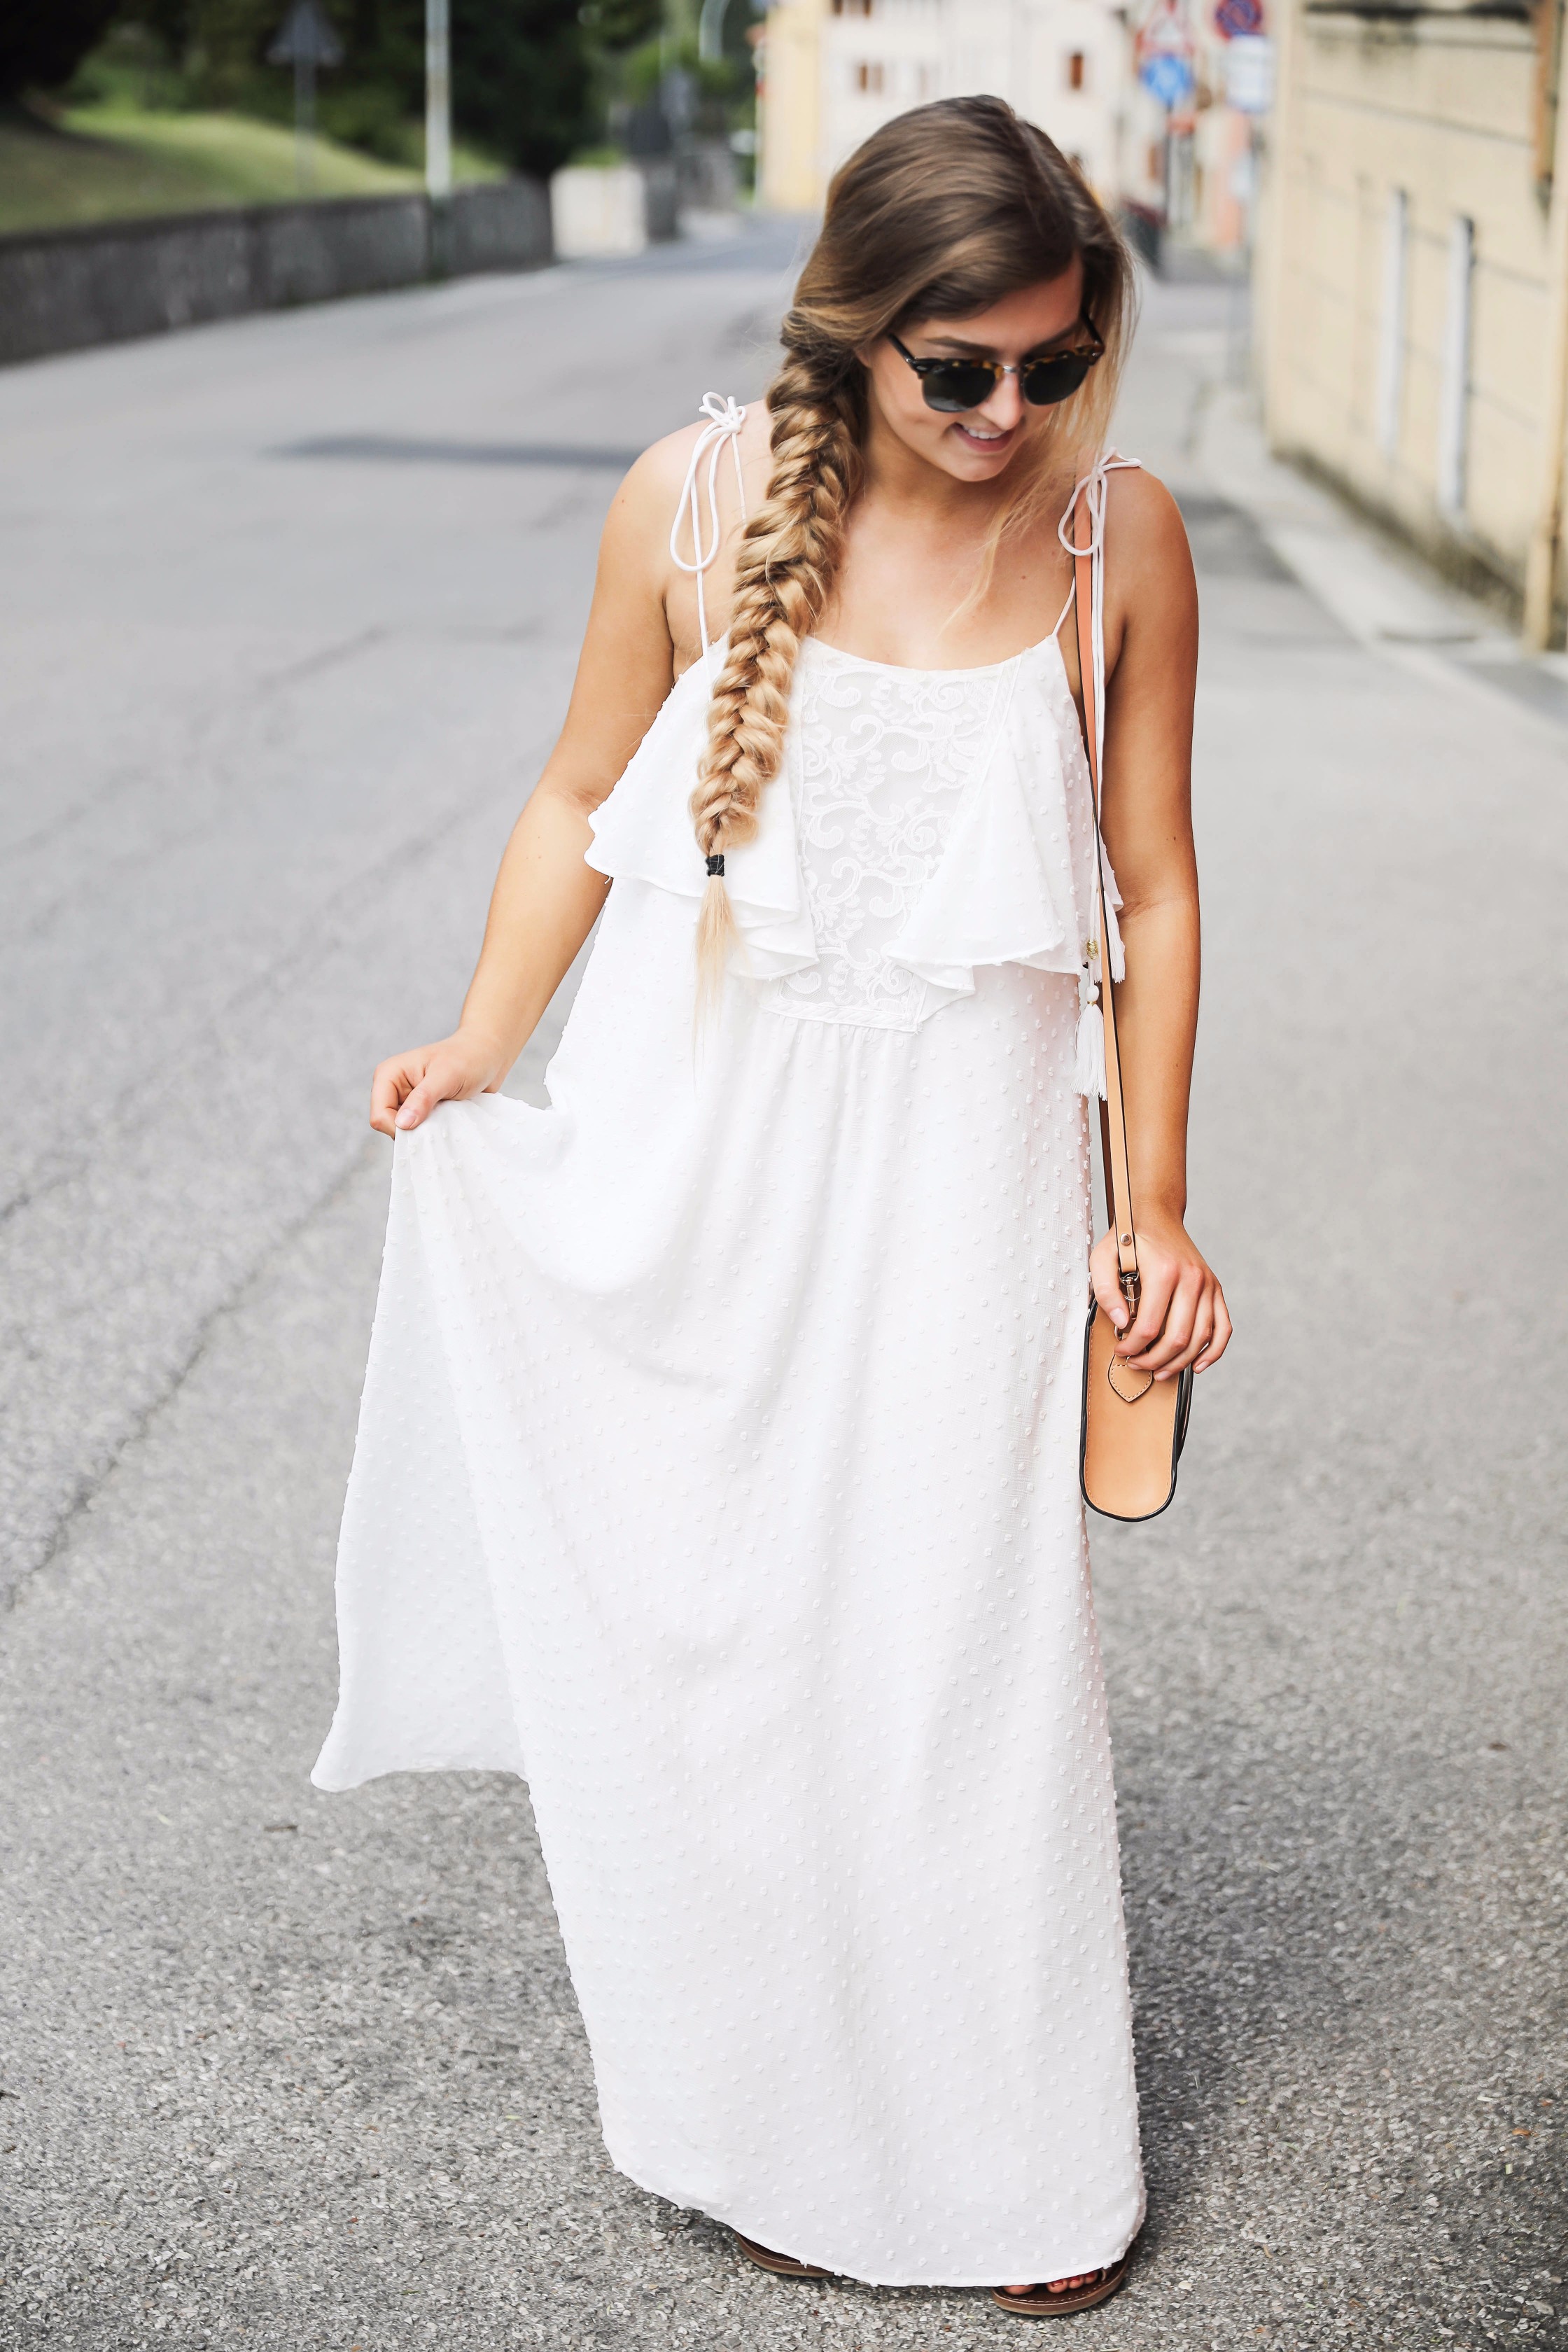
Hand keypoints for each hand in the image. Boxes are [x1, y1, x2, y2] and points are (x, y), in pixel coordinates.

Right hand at [369, 1028, 506, 1137]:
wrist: (488, 1055)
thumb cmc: (468, 1057)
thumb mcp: (446, 1076)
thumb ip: (423, 1099)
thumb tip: (402, 1124)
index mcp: (389, 1075)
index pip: (379, 1115)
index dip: (399, 1128)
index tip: (426, 1126)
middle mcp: (394, 1089)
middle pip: (390, 1127)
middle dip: (414, 1130)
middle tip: (441, 1121)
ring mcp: (408, 1102)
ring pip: (406, 1132)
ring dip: (427, 1132)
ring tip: (447, 1117)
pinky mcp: (422, 1111)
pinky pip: (421, 1131)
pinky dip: (435, 1132)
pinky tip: (450, 1122)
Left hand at [1089, 1207, 1231, 1379]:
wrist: (1155, 1215)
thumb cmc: (1127, 1239)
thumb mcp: (1103, 1258)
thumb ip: (1105, 1290)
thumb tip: (1120, 1324)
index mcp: (1164, 1272)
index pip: (1149, 1327)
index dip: (1132, 1347)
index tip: (1120, 1350)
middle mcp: (1192, 1279)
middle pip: (1177, 1337)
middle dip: (1154, 1360)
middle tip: (1136, 1364)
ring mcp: (1207, 1284)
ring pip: (1200, 1338)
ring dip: (1179, 1362)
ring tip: (1159, 1371)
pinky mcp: (1215, 1288)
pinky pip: (1223, 1327)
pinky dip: (1213, 1351)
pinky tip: (1197, 1365)